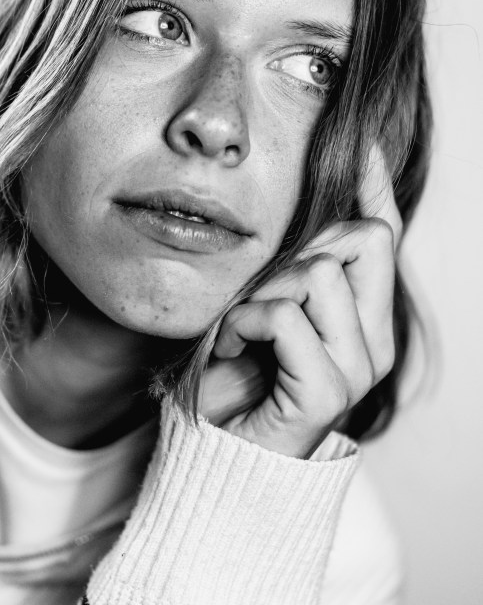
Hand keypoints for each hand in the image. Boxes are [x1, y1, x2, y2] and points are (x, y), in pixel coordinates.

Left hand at [199, 144, 401, 457]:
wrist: (218, 458)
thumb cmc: (236, 383)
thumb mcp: (262, 310)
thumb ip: (286, 270)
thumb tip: (293, 209)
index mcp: (365, 318)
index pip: (385, 236)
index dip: (375, 186)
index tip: (364, 145)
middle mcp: (375, 341)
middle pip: (363, 237)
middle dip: (297, 247)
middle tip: (255, 294)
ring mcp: (358, 367)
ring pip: (318, 272)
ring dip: (260, 292)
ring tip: (238, 328)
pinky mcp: (328, 391)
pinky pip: (285, 316)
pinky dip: (242, 323)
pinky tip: (229, 349)